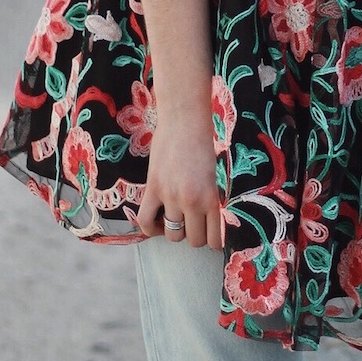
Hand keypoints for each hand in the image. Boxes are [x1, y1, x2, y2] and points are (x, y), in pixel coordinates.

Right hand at [135, 109, 222, 248]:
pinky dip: (151, 229)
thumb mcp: (214, 175)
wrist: (184, 120)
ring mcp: (170, 196)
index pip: (215, 239)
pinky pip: (145, 222)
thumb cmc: (203, 143)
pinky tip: (157, 221)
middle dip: (195, 234)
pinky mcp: (152, 189)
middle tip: (194, 221)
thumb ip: (210, 199)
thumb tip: (208, 220)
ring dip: (175, 230)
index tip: (211, 234)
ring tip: (177, 218)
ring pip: (172, 235)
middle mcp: (192, 201)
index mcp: (212, 198)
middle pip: (193, 240)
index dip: (213, 240)